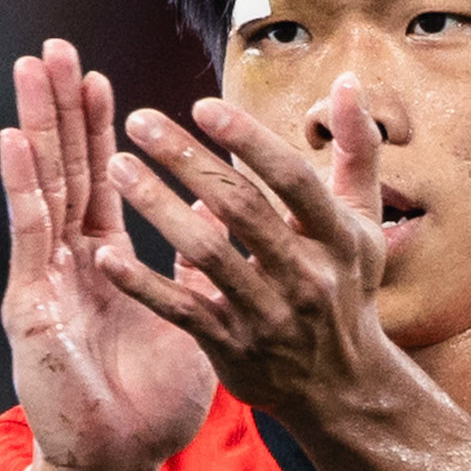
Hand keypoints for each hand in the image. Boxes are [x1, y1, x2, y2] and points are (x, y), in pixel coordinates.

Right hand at [0, 40, 216, 470]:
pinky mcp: (32, 306)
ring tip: (32, 68)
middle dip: (62, 109)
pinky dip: (22, 186)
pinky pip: (29, 237)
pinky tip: (15, 141)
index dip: (103, 133)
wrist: (118, 464)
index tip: (106, 82)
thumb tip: (228, 227)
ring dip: (37, 125)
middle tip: (57, 48)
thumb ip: (200, 275)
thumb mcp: (191, 325)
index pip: (103, 183)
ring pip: (42, 187)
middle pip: (66, 171)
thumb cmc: (151, 406)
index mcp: (106, 266)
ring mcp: (47, 281)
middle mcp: (70, 264)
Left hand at [95, 73, 393, 423]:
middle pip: (242, 209)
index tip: (203, 105)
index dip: (250, 140)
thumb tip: (349, 82)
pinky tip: (106, 255)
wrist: (342, 388)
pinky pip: (182, 311)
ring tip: (117, 167)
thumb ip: (358, 151)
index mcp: (338, 239)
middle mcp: (307, 277)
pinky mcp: (234, 348)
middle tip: (140, 121)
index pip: (294, 180)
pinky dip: (143, 284)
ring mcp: (269, 316)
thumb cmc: (347, 289)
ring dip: (157, 207)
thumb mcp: (363, 224)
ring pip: (206, 255)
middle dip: (187, 160)